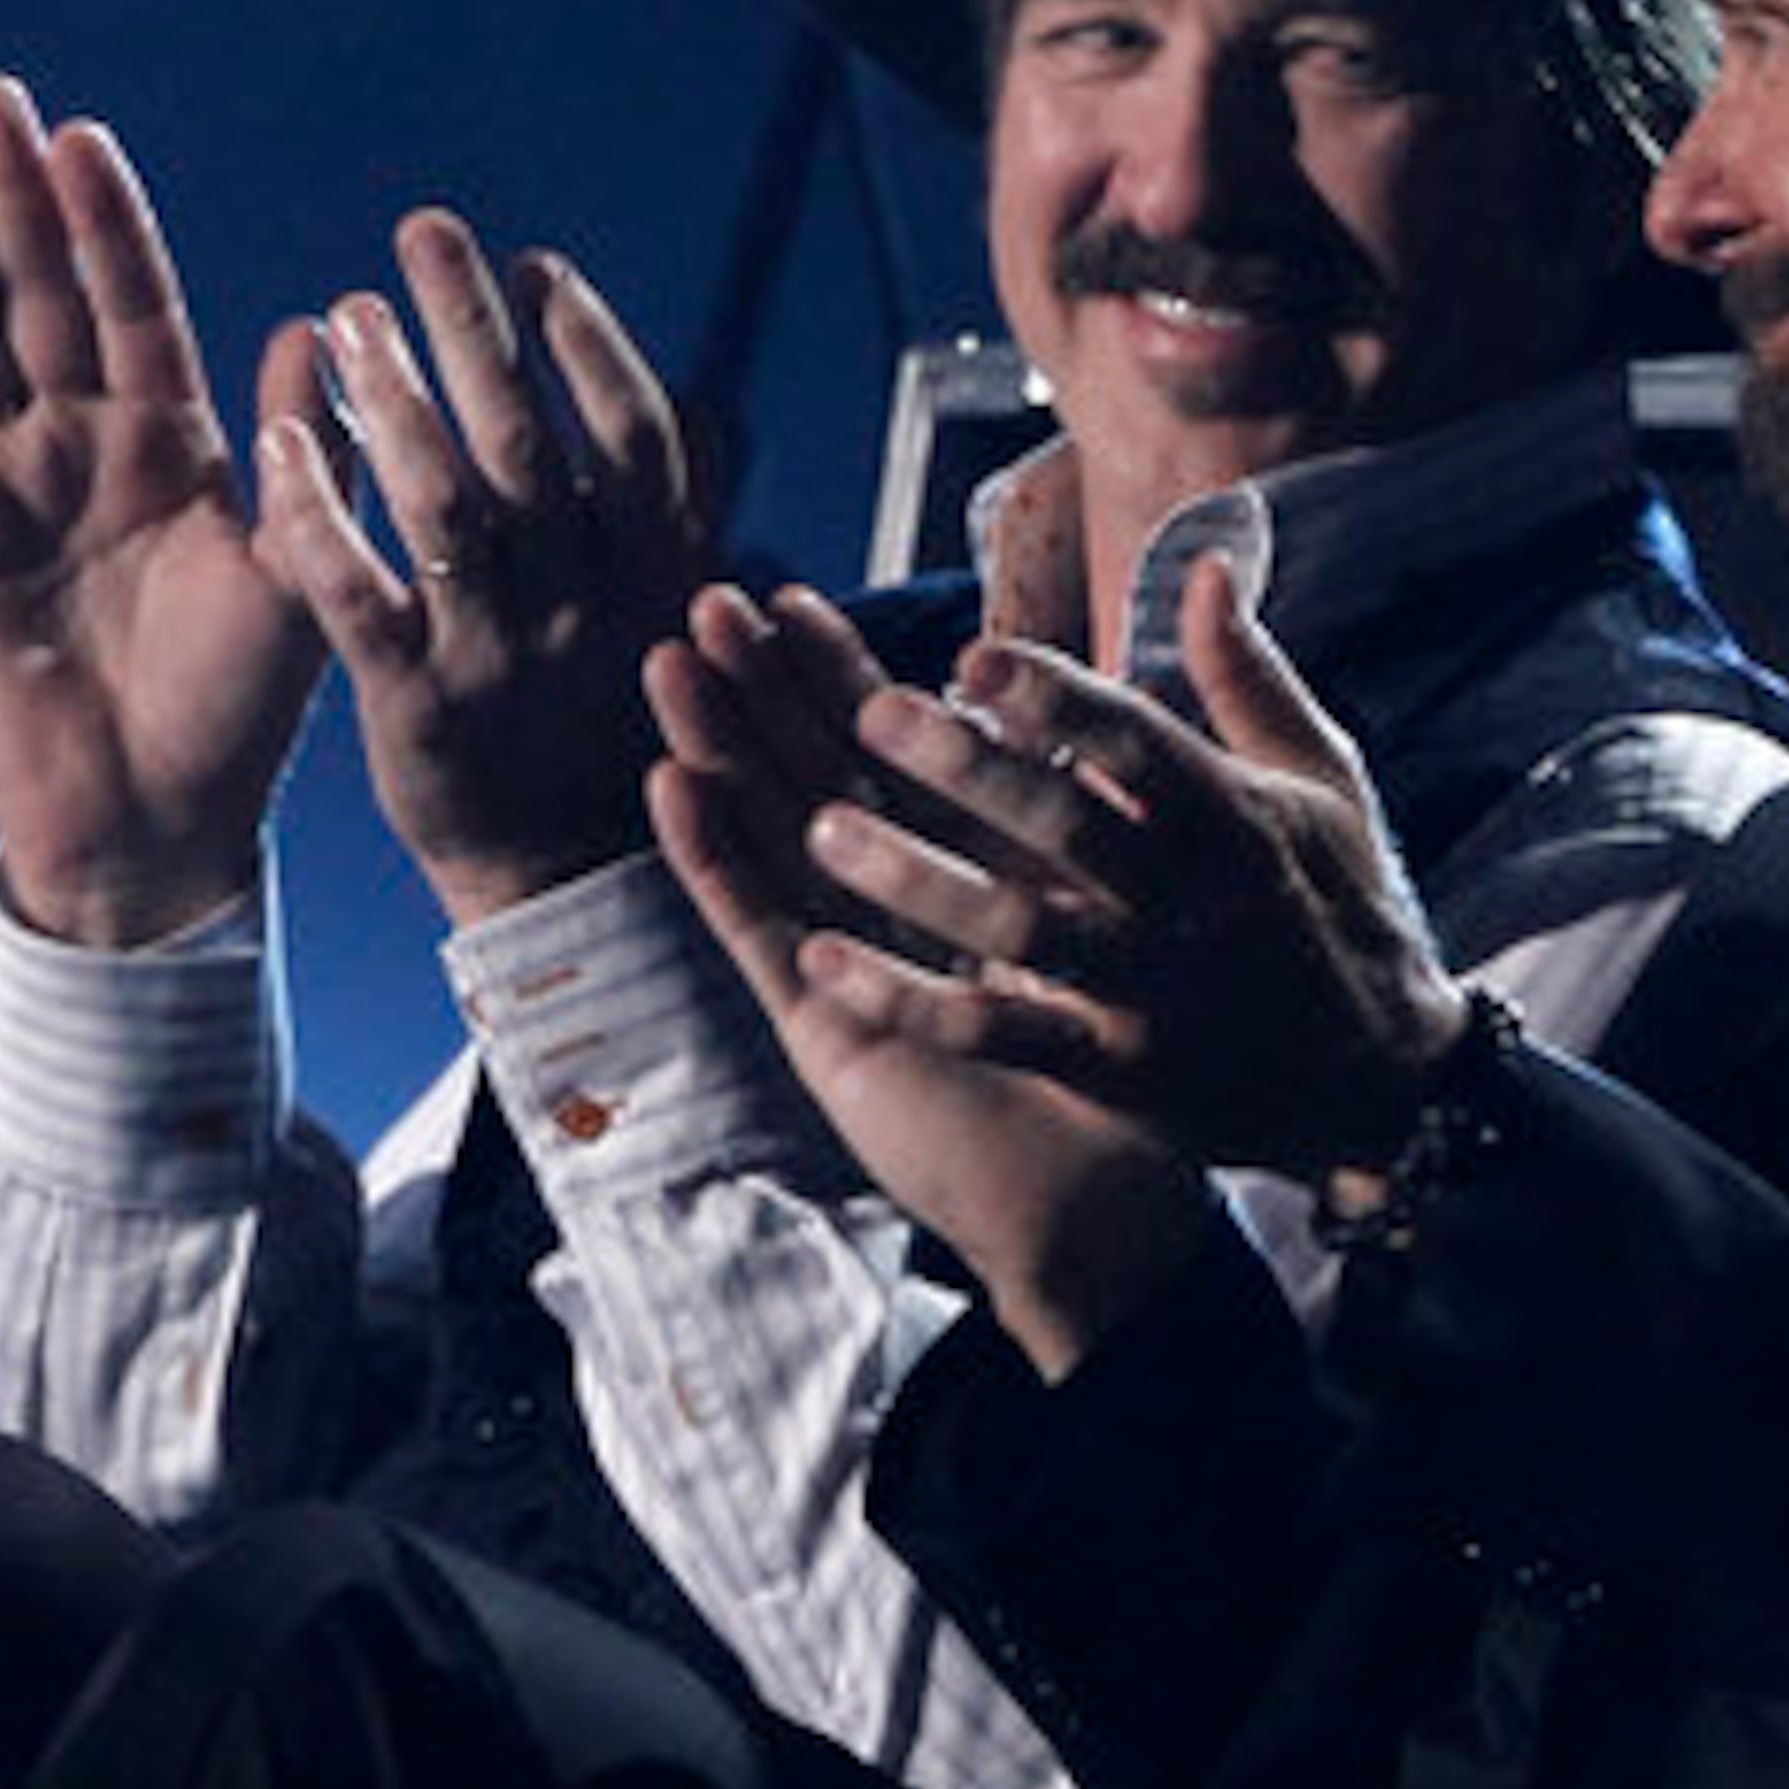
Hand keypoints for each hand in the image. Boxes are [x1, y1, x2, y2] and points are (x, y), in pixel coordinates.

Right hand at [0, 73, 324, 947]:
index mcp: (172, 444)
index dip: (108, 224)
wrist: (158, 817)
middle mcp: (81, 447)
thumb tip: (328, 324)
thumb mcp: (301, 572)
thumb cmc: (243, 706)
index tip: (86, 135)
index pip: (133, 305)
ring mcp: (1, 485)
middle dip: (15, 199)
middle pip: (40, 296)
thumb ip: (316, 457)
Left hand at [256, 209, 706, 927]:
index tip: (538, 265)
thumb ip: (682, 518)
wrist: (574, 883)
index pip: (634, 434)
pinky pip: (357, 596)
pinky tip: (279, 441)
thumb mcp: (679, 625)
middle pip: (532, 442)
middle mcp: (587, 599)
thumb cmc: (625, 732)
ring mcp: (502, 650)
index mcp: (659, 572)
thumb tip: (704, 407)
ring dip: (394, 399)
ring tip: (345, 314)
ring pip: (447, 505)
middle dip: (478, 328)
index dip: (589, 344)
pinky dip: (318, 515)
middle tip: (424, 232)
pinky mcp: (418, 704)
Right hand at [645, 583, 1218, 1379]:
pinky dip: (713, 858)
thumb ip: (1073, 806)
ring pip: (766, 835)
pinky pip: (758, 928)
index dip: (834, 675)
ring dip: (714, 749)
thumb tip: (1060, 706)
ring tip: (665, 663)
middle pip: (806, 777)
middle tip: (704, 599)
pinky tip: (670, 785)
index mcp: (953, 871)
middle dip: (756, 689)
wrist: (1107, 1193)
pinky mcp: (821, 1024)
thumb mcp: (1104, 907)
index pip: (880, 754)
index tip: (792, 596)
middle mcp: (886, 911)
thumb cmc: (1123, 1058)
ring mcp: (843, 965)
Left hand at [731, 554, 1464, 1188]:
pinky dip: (914, 1002)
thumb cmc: (1342, 906)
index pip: (1141, 744)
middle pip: (1071, 828)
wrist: (1385, 1084)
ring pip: (1025, 932)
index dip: (1056, 696)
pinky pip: (1007, 1037)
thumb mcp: (1323, 782)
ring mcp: (1160, 995)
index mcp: (1241, 821)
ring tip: (819, 828)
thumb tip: (1209, 561)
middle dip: (968, 770)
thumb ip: (1248, 676)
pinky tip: (829, 964)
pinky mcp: (1126, 1074)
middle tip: (870, 714)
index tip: (971, 656)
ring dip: (918, 881)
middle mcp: (1199, 904)